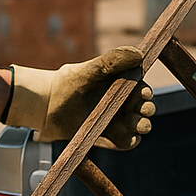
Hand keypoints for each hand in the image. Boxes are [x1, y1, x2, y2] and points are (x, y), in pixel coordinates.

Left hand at [6, 46, 154, 149]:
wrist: (48, 104)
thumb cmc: (69, 82)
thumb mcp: (92, 68)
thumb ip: (114, 59)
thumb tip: (140, 54)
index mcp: (123, 84)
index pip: (143, 89)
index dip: (145, 92)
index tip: (142, 93)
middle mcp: (122, 102)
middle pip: (145, 109)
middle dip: (147, 110)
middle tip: (142, 110)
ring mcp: (117, 120)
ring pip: (138, 126)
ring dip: (141, 126)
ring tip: (136, 125)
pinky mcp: (109, 136)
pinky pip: (126, 142)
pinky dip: (131, 141)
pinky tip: (129, 138)